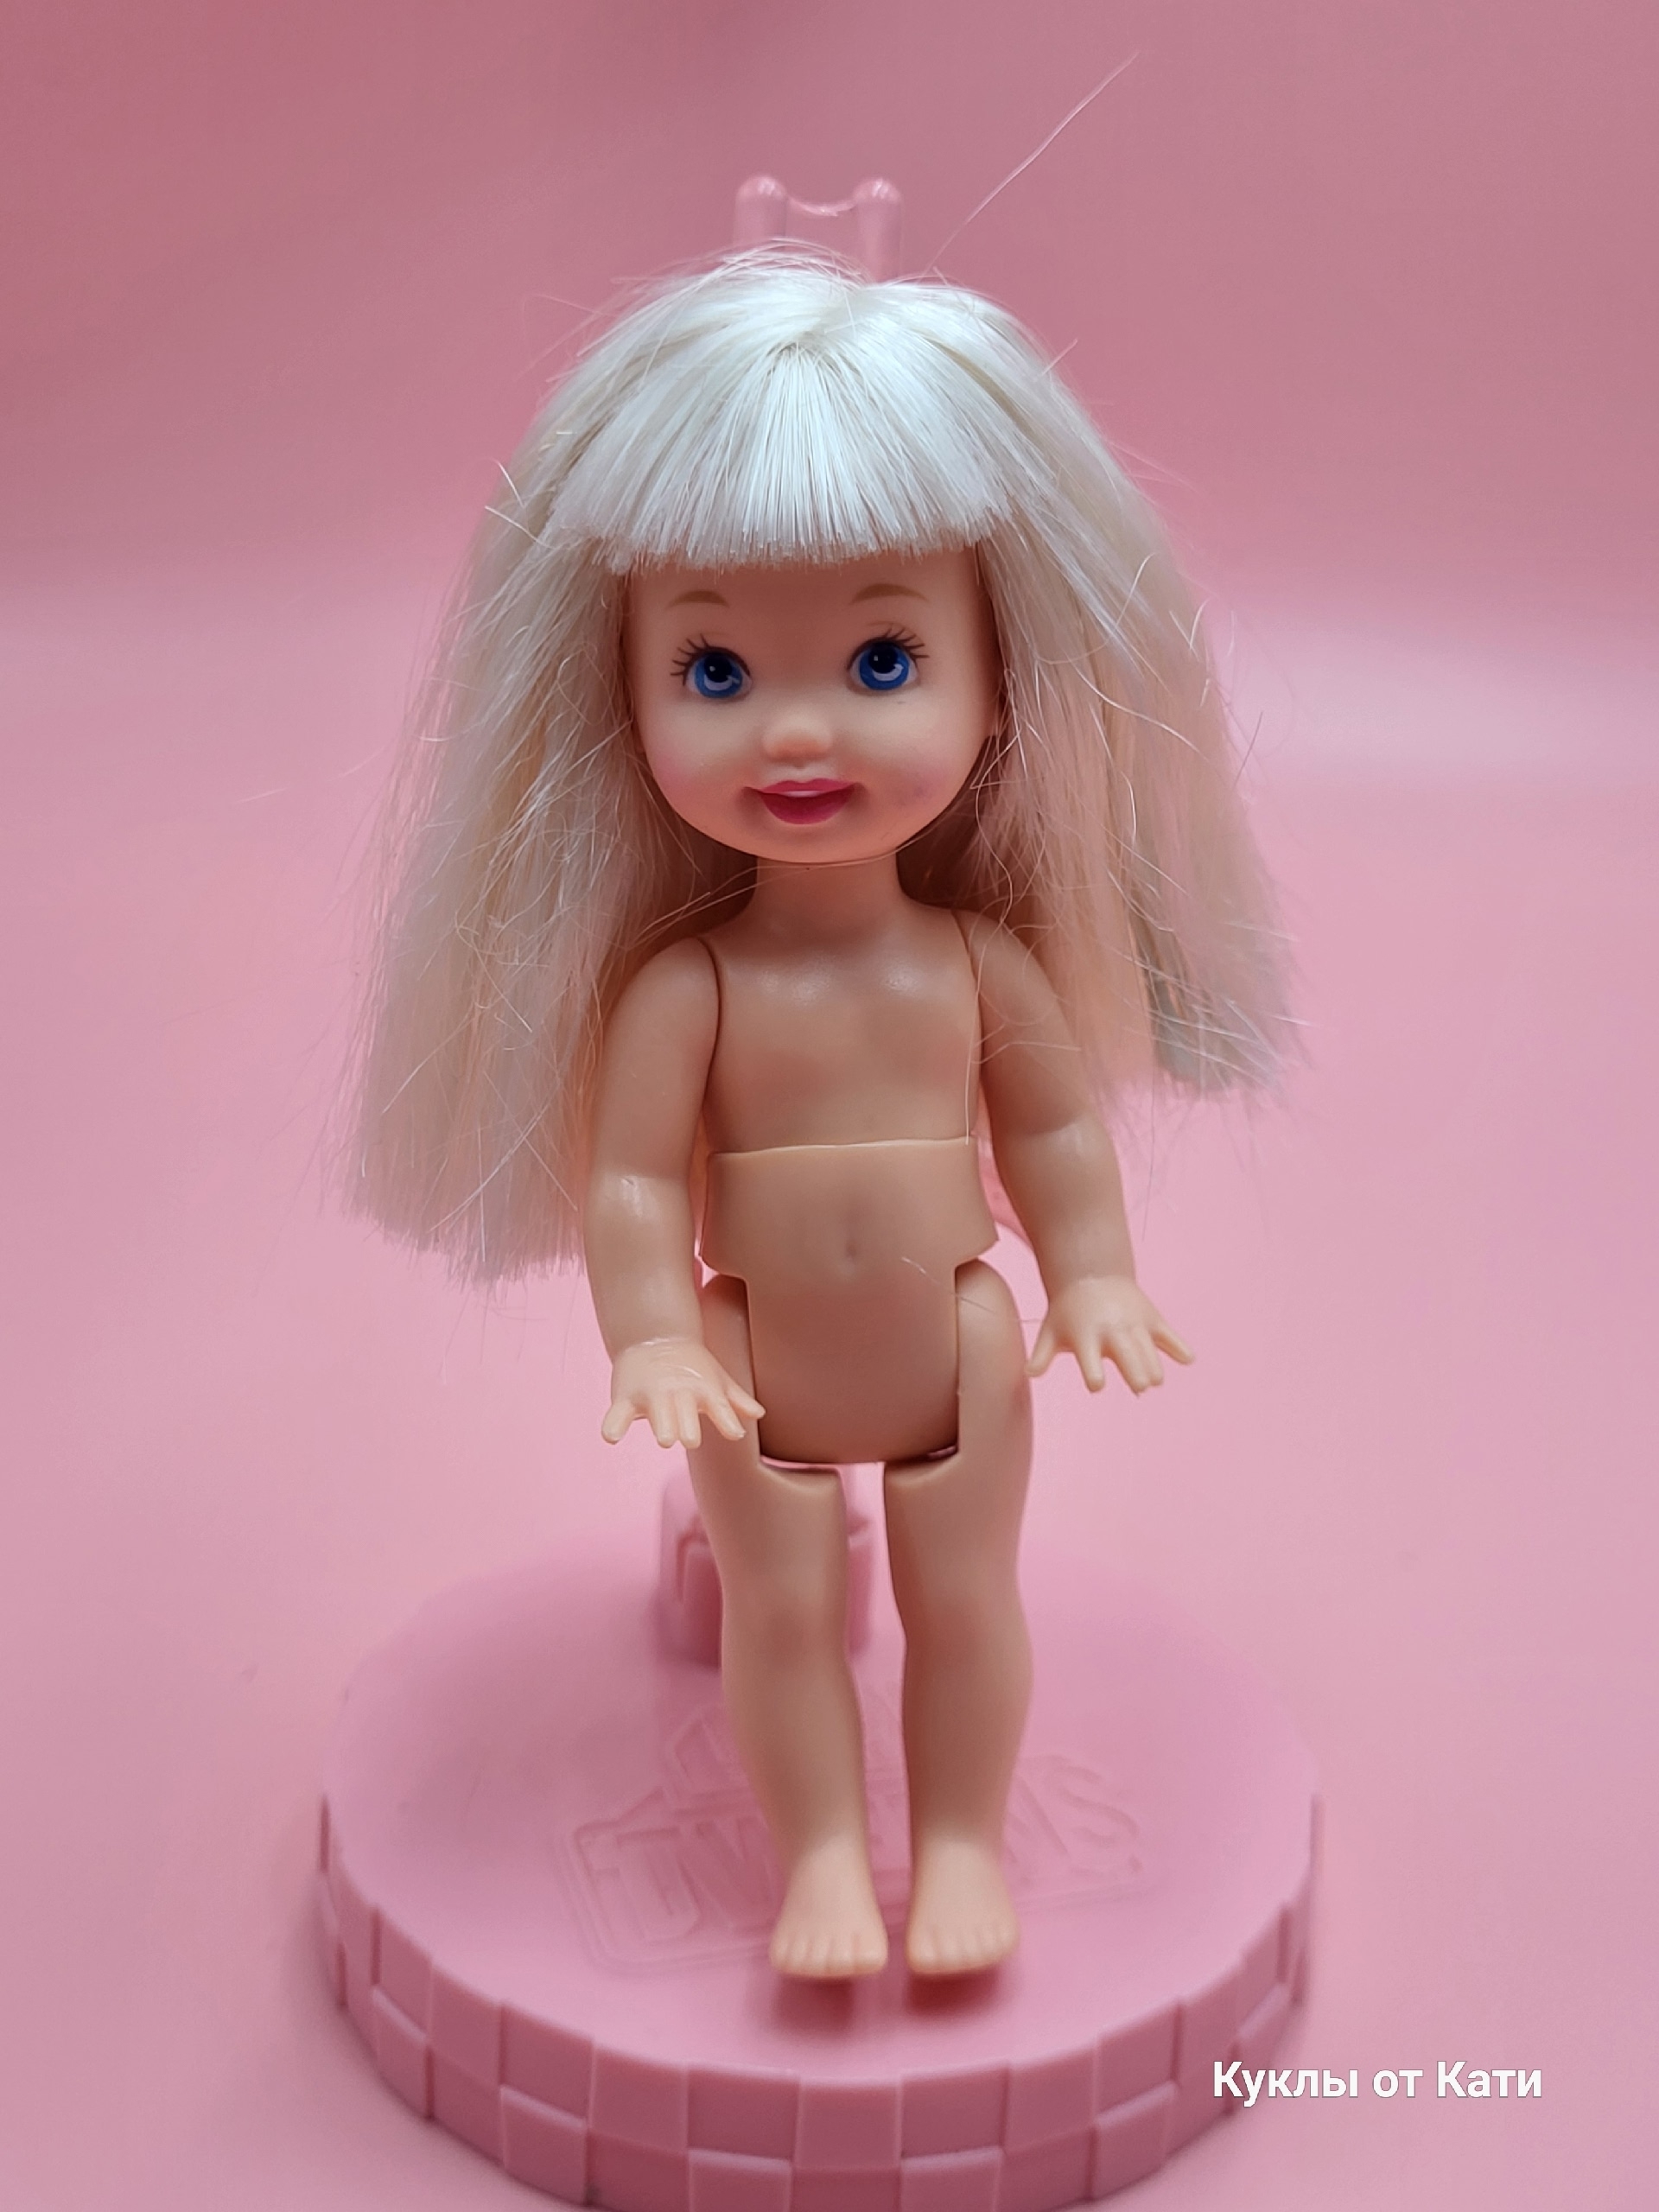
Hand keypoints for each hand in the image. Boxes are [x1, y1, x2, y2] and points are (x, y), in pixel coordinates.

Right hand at [600, 1336, 764, 1448]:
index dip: (726, 1420)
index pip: (718, 1405)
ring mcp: (650, 1394)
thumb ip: (734, 1401)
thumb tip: (758, 1414)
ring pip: (656, 1411)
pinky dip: (613, 1425)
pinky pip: (617, 1413)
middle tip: (690, 1439)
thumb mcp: (716, 1379)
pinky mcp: (625, 1397)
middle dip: (687, 1426)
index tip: (736, 1433)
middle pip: (684, 1412)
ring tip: (665, 1439)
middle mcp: (677, 1392)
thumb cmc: (691, 1367)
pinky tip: (611, 1437)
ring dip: (661, 1423)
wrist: (654, 1337)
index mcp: (702, 1389)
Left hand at [1027, 1276, 1193, 1394]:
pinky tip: (1187, 1359)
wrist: (1090, 1274)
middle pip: (1128, 1355)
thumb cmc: (1067, 1312)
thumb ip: (1041, 1355)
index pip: (1090, 1360)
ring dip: (1154, 1366)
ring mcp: (1135, 1323)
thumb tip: (1028, 1373)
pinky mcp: (1152, 1318)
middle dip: (1135, 1373)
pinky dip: (1178, 1346)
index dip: (1094, 1374)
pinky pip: (1169, 1334)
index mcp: (1086, 1337)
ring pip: (1150, 1348)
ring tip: (1154, 1380)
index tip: (1098, 1384)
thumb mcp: (1050, 1331)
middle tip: (1139, 1386)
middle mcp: (1112, 1330)